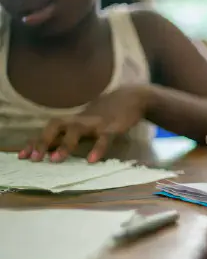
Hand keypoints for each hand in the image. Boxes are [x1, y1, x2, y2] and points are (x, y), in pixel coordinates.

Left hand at [18, 85, 148, 162]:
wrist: (132, 98)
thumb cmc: (107, 115)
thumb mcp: (86, 124)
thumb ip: (70, 136)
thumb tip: (50, 151)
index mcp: (73, 121)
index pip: (48, 130)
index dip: (34, 141)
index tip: (22, 156)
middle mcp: (80, 120)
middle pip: (56, 126)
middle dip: (43, 141)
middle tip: (34, 158)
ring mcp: (96, 123)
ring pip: (76, 130)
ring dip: (64, 145)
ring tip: (55, 160)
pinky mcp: (113, 127)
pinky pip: (104, 138)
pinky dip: (97, 149)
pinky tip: (92, 161)